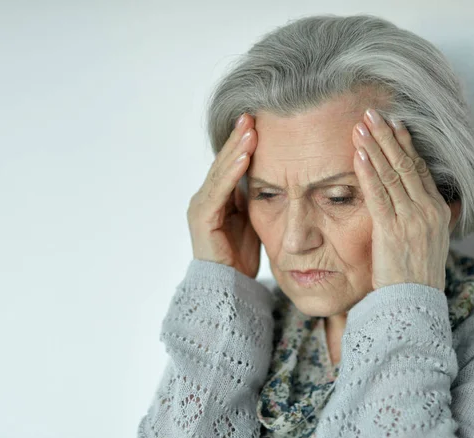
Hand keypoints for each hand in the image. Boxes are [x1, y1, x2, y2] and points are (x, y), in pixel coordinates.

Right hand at [186, 113, 260, 277]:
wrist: (229, 285)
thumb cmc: (241, 254)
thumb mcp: (253, 219)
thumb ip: (255, 198)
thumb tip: (272, 177)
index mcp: (218, 197)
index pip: (231, 164)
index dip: (242, 144)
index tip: (256, 122)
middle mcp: (206, 197)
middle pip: (224, 162)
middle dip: (238, 139)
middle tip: (252, 115)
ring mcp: (202, 206)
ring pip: (221, 171)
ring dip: (236, 149)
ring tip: (249, 128)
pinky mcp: (203, 218)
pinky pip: (219, 190)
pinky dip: (232, 172)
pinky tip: (245, 156)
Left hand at [352, 108, 451, 291]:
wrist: (414, 303)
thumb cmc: (417, 275)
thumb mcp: (431, 243)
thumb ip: (429, 219)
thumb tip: (434, 204)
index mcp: (437, 211)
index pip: (419, 169)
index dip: (406, 144)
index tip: (395, 124)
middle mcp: (427, 210)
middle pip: (406, 164)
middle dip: (388, 136)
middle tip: (373, 113)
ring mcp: (411, 219)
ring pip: (392, 175)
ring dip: (375, 147)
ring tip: (361, 126)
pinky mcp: (392, 230)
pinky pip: (378, 195)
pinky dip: (368, 173)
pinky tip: (359, 155)